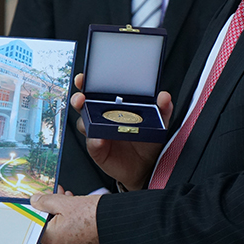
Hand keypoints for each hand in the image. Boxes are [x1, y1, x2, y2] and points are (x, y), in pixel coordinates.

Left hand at [30, 190, 101, 243]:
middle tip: (58, 195)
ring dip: (63, 213)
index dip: (39, 209)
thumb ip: (45, 201)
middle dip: (53, 208)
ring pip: (61, 229)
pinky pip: (71, 235)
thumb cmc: (94, 216)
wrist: (117, 224)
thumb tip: (36, 201)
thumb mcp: (64, 202)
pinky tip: (78, 210)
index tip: (41, 201)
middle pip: (49, 226)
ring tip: (71, 200)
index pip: (36, 225)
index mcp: (52, 240)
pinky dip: (72, 223)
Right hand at [70, 73, 172, 190]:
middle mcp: (101, 117)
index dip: (88, 82)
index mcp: (113, 105)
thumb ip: (163, 109)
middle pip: (83, 104)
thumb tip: (164, 96)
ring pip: (83, 123)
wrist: (147, 165)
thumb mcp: (159, 122)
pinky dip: (94, 141)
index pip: (97, 90)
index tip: (85, 78)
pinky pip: (91, 143)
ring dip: (84, 120)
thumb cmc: (147, 140)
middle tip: (81, 97)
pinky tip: (99, 139)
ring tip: (91, 120)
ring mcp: (97, 133)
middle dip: (78, 98)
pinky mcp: (97, 148)